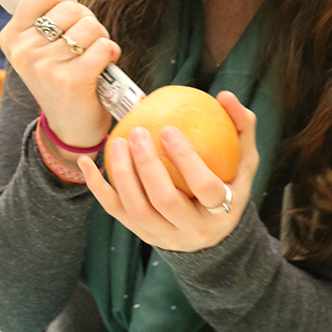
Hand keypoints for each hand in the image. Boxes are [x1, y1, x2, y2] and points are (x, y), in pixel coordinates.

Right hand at [0, 0, 120, 148]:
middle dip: (88, 21)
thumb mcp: (51, 40)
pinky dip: (111, 52)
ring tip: (95, 55)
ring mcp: (44, 67)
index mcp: (12, 37)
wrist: (71, 126)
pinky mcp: (70, 81)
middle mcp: (23, 51)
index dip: (66, 0)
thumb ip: (56, 3)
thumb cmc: (63, 76)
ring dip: (101, 38)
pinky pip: (102, 47)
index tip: (70, 18)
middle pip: (71, 9)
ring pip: (90, 27)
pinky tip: (107, 64)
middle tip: (85, 43)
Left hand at [77, 92, 258, 251]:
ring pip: (137, 210)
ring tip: (117, 142)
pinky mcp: (141, 234)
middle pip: (165, 201)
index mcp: (221, 212)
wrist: (212, 232)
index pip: (206, 188)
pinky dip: (98, 187)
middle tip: (138, 132)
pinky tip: (86, 161)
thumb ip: (241, 126)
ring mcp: (164, 236)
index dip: (187, 160)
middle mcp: (192, 230)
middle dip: (148, 166)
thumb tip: (225, 95)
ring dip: (123, 175)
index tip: (169, 129)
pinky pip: (115, 211)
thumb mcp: (245, 159)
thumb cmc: (229, 183)